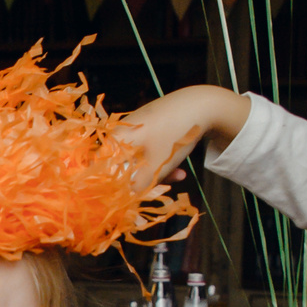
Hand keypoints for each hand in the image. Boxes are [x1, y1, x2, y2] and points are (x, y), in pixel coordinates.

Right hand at [115, 85, 251, 190]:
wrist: (202, 103)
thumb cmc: (174, 134)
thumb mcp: (157, 166)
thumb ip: (138, 186)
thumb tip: (123, 202)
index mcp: (115, 139)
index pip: (104, 169)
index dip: (115, 187)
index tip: (130, 198)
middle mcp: (121, 132)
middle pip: (123, 166)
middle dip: (141, 181)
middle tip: (161, 189)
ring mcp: (137, 128)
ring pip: (140, 159)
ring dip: (157, 172)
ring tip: (179, 177)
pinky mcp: (152, 126)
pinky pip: (150, 150)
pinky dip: (162, 161)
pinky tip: (179, 170)